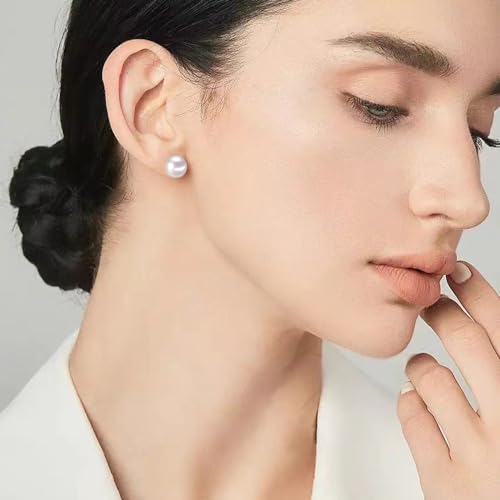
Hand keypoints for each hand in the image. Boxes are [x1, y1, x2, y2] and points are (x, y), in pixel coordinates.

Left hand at [397, 260, 499, 499]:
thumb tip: (486, 330)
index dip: (478, 293)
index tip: (459, 271)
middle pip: (466, 340)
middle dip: (442, 312)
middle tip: (431, 303)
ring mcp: (481, 453)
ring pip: (430, 375)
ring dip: (421, 365)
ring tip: (424, 370)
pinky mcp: (447, 482)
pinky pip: (412, 417)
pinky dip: (410, 404)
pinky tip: (420, 407)